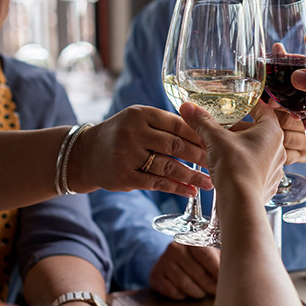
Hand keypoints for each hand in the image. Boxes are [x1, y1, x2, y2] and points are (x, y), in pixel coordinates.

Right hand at [71, 105, 211, 196]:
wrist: (86, 154)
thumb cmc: (121, 134)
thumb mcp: (138, 120)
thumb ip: (165, 124)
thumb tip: (204, 131)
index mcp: (141, 114)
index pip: (177, 124)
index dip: (200, 135)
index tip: (217, 144)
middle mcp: (134, 132)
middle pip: (176, 145)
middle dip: (201, 156)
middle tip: (219, 164)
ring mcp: (128, 155)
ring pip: (169, 166)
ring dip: (192, 176)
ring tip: (210, 182)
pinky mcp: (125, 176)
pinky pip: (157, 183)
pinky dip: (177, 188)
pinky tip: (191, 191)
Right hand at [149, 242, 220, 298]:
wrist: (173, 260)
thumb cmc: (199, 258)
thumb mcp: (212, 252)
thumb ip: (224, 258)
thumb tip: (237, 269)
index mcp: (191, 238)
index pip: (206, 256)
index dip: (217, 272)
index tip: (226, 280)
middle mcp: (175, 248)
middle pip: (198, 274)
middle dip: (211, 286)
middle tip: (217, 292)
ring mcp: (163, 262)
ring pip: (185, 285)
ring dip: (198, 292)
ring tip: (203, 292)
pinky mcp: (156, 276)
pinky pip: (173, 292)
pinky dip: (183, 295)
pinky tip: (187, 291)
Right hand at [179, 100, 284, 204]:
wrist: (239, 202)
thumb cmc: (234, 168)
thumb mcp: (215, 139)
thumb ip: (202, 121)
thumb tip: (189, 108)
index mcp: (271, 132)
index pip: (264, 110)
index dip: (251, 105)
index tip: (241, 103)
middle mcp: (278, 149)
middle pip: (259, 131)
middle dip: (240, 128)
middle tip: (224, 127)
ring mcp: (274, 168)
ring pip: (257, 151)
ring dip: (242, 147)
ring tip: (223, 148)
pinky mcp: (267, 183)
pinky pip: (256, 168)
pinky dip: (244, 165)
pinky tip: (229, 167)